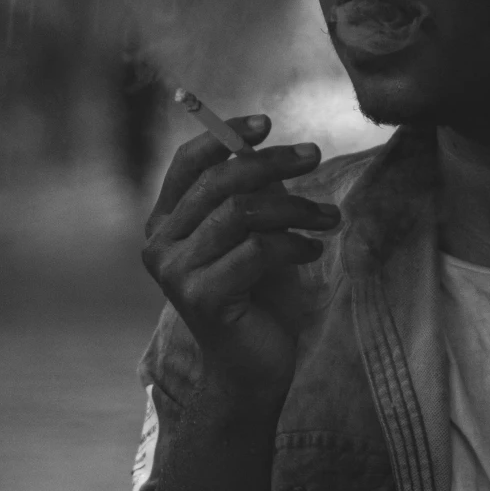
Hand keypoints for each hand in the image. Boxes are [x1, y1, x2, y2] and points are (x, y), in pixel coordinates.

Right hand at [141, 114, 338, 407]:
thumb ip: (250, 194)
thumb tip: (268, 146)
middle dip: (272, 163)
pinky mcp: (201, 297)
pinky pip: (255, 250)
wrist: (251, 367)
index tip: (267, 123)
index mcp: (166, 222)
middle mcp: (160, 244)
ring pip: (241, 214)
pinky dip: (293, 244)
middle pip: (219, 183)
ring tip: (329, 217)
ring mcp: (176, 272)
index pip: (188, 163)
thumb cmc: (255, 295)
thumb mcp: (252, 234)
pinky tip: (312, 251)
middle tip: (315, 156)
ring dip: (294, 208)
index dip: (225, 136)